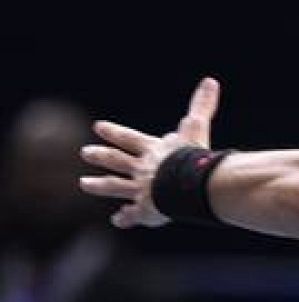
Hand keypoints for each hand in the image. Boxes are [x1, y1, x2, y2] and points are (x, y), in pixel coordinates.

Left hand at [80, 77, 220, 228]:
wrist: (189, 185)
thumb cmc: (193, 156)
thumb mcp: (196, 127)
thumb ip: (202, 106)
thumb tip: (211, 81)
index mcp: (152, 150)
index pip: (129, 138)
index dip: (114, 132)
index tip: (98, 127)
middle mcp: (141, 169)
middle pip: (116, 161)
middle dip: (100, 156)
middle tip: (85, 152)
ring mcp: (140, 190)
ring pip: (115, 186)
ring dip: (99, 185)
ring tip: (84, 184)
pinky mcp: (145, 210)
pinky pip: (133, 215)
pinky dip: (125, 217)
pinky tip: (118, 220)